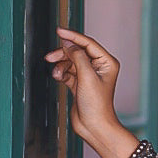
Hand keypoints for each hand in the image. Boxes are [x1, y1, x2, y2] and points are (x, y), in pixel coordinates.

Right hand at [45, 26, 122, 146]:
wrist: (94, 126)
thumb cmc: (96, 105)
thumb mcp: (86, 77)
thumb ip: (77, 57)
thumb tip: (68, 43)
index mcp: (107, 62)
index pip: (88, 43)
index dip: (73, 36)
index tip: (59, 31)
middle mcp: (99, 67)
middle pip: (77, 51)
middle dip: (63, 53)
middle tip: (50, 57)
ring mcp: (89, 75)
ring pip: (70, 61)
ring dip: (61, 65)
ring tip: (56, 74)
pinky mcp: (80, 84)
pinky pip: (67, 71)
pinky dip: (61, 73)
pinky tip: (58, 78)